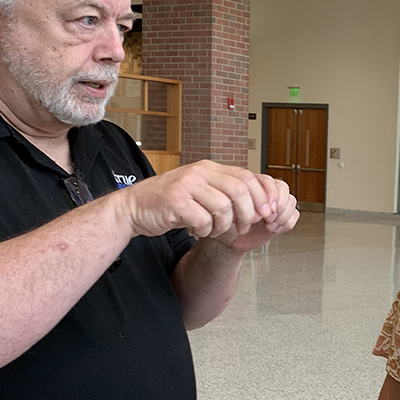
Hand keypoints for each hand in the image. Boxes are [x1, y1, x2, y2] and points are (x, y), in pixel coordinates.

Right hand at [115, 161, 275, 240]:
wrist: (133, 208)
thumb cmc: (169, 203)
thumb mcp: (199, 189)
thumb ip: (223, 191)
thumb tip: (259, 205)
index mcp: (209, 168)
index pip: (246, 177)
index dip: (261, 197)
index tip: (266, 214)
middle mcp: (199, 173)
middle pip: (240, 191)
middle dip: (247, 215)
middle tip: (242, 229)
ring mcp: (186, 186)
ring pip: (223, 208)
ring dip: (223, 226)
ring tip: (213, 230)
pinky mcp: (175, 202)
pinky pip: (204, 220)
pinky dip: (205, 231)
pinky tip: (197, 231)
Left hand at [214, 173, 298, 253]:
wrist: (232, 242)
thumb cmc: (227, 226)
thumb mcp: (229, 214)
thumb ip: (240, 207)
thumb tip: (255, 209)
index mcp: (251, 187)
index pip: (268, 181)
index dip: (269, 195)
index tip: (264, 211)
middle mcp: (265, 193)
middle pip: (283, 188)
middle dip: (278, 206)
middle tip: (267, 218)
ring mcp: (275, 204)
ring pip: (291, 201)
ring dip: (282, 216)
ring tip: (269, 225)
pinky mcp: (282, 217)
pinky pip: (295, 215)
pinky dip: (286, 223)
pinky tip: (274, 229)